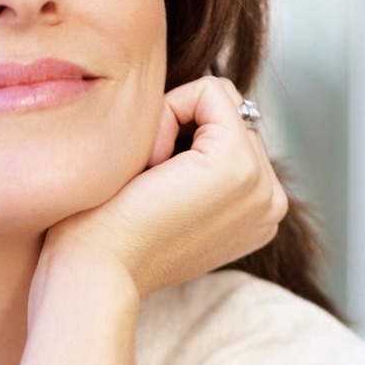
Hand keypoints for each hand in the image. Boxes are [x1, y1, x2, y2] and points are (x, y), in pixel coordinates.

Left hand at [15, 77, 286, 364]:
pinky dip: (166, 114)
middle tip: (146, 186)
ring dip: (170, 127)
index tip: (150, 189)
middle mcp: (271, 202)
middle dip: (178, 131)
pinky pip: (209, 92)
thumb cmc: (108, 238)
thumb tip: (189, 125)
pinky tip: (149, 165)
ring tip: (148, 180)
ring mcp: (261, 186)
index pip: (231, 135)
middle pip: (228, 115)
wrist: (94, 272)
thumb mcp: (169, 199)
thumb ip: (195, 166)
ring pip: (219, 101)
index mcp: (257, 214)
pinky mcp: (238, 164)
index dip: (178, 143)